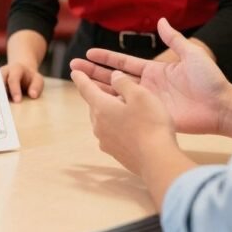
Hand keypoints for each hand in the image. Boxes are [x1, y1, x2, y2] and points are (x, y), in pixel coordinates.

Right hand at [1, 61, 44, 101]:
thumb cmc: (30, 77)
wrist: (22, 71)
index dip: (15, 90)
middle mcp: (3, 72)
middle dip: (0, 95)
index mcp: (15, 69)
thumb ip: (36, 86)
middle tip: (3, 108)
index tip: (18, 101)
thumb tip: (33, 95)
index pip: (13, 79)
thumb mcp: (37, 79)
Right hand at [70, 17, 230, 134]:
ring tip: (77, 83)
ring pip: (115, 95)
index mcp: (154, 70)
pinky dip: (111, 109)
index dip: (105, 58)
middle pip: (113, 78)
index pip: (123, 63)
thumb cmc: (209, 79)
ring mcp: (147, 102)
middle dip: (93, 72)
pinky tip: (95, 106)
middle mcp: (146, 86)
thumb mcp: (192, 54)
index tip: (88, 54)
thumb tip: (161, 20)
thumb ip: (175, 39)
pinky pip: (127, 112)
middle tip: (72, 67)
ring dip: (96, 89)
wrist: (221, 105)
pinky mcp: (151, 116)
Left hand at [73, 68, 196, 205]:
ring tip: (122, 106)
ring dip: (109, 111)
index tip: (74, 70)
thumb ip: (124, 83)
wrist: (157, 161)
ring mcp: (106, 141)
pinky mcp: (116, 153)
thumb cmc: (150, 124)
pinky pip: (111, 133)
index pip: (86, 88)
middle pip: (95, 105)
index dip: (81, 78)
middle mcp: (98, 125)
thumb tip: (113, 77)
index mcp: (101, 107)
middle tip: (107, 87)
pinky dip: (116, 125)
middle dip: (99, 95)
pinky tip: (129, 126)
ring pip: (103, 120)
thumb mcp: (140, 95)